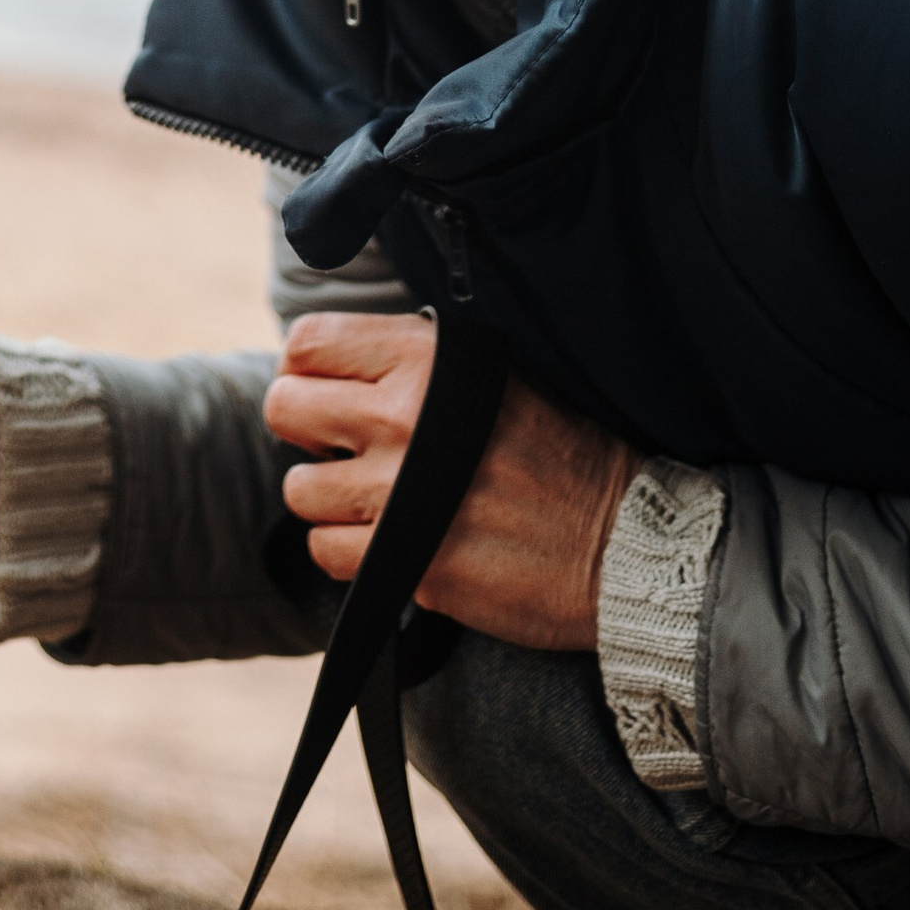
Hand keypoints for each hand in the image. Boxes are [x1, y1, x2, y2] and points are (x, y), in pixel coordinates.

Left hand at [262, 311, 636, 651]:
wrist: (626, 545)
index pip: (309, 344)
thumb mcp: (495, 374)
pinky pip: (328, 552)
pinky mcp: (408, 564)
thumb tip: (340, 365)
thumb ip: (417, 363)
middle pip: (284, 409)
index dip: (306, 368)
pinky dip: (348, 554)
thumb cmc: (564, 452)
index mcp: (425, 362)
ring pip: (298, 490)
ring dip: (327, 499)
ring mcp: (402, 497)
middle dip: (303, 428)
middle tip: (339, 445)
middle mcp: (404, 421)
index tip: (327, 389)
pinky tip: (388, 544)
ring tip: (372, 500)